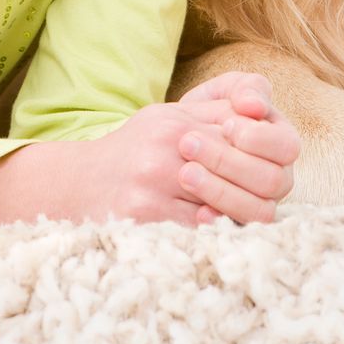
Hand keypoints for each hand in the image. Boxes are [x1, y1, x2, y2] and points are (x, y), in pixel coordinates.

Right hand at [51, 86, 295, 226]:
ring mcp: (156, 180)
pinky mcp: (147, 213)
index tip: (267, 161)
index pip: (242, 131)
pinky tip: (219, 227)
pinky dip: (215, 229)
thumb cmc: (130, 152)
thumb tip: (260, 118)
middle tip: (265, 192)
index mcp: (176, 121)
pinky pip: (200, 227)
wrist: (76, 184)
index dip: (263, 149)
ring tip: (248, 210)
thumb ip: (211, 114)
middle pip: (240, 166)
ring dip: (241, 208)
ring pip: (225, 200)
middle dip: (258, 182)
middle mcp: (167, 145)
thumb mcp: (165, 119)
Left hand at [171, 72, 299, 224]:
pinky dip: (218, 221)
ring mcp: (261, 205)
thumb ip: (242, 88)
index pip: (286, 146)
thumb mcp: (220, 95)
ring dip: (220, 191)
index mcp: (282, 144)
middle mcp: (279, 178)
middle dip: (228, 161)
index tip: (223, 125)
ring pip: (257, 209)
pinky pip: (238, 232)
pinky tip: (196, 211)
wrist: (169, 150)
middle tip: (187, 144)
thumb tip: (255, 105)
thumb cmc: (201, 118)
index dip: (257, 138)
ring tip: (184, 172)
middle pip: (271, 180)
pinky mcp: (239, 226)